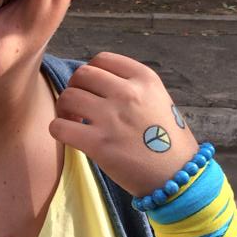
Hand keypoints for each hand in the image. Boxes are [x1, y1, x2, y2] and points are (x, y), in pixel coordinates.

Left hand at [49, 52, 198, 195]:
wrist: (178, 177)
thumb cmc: (169, 141)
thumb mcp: (159, 101)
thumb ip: (132, 88)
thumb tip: (97, 84)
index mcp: (145, 79)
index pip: (102, 59)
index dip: (91, 73)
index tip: (93, 88)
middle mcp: (128, 93)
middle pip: (82, 74)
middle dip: (75, 87)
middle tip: (79, 105)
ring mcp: (112, 117)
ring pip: (68, 96)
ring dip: (64, 108)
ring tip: (73, 120)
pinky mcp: (98, 143)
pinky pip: (59, 127)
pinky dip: (58, 129)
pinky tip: (69, 136)